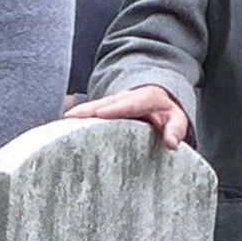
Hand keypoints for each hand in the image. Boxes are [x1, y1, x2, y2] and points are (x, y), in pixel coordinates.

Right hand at [68, 82, 191, 150]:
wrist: (157, 99)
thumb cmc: (166, 113)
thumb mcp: (177, 119)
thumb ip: (176, 129)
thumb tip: (172, 144)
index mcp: (146, 98)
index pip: (130, 103)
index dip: (115, 108)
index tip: (101, 114)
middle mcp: (126, 97)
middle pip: (106, 102)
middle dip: (89, 109)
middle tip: (72, 117)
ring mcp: (114, 100)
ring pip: (96, 104)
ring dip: (81, 111)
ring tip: (65, 120)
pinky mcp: (105, 106)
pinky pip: (91, 109)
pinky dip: (79, 114)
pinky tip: (64, 123)